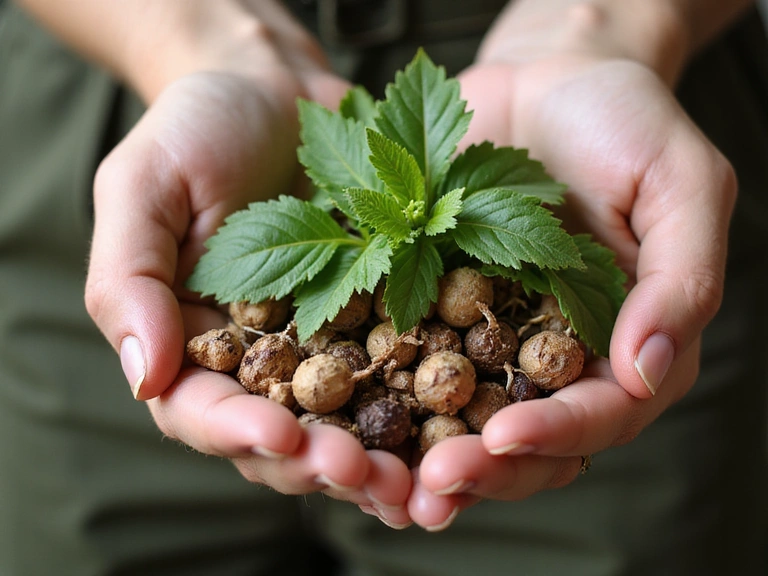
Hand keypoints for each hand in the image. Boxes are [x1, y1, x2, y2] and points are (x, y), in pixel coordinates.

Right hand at [84, 70, 412, 518]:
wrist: (275, 90)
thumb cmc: (196, 129)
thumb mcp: (142, 187)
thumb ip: (128, 281)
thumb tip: (144, 378)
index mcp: (192, 344)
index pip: (205, 413)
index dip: (241, 433)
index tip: (284, 437)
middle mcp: (260, 362)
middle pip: (283, 439)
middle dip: (321, 464)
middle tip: (365, 476)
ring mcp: (324, 348)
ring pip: (346, 427)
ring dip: (380, 462)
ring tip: (417, 485)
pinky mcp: (380, 323)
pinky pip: (402, 377)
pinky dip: (426, 414)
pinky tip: (458, 437)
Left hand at [407, 54, 734, 528]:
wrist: (547, 77)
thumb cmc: (624, 120)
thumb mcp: (680, 184)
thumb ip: (681, 279)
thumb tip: (651, 370)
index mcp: (624, 342)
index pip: (600, 413)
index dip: (556, 434)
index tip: (504, 436)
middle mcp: (555, 354)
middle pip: (525, 438)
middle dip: (481, 467)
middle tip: (431, 487)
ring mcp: (490, 336)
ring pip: (460, 418)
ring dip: (422, 456)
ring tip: (378, 481)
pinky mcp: (434, 307)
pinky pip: (407, 362)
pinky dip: (380, 397)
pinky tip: (341, 417)